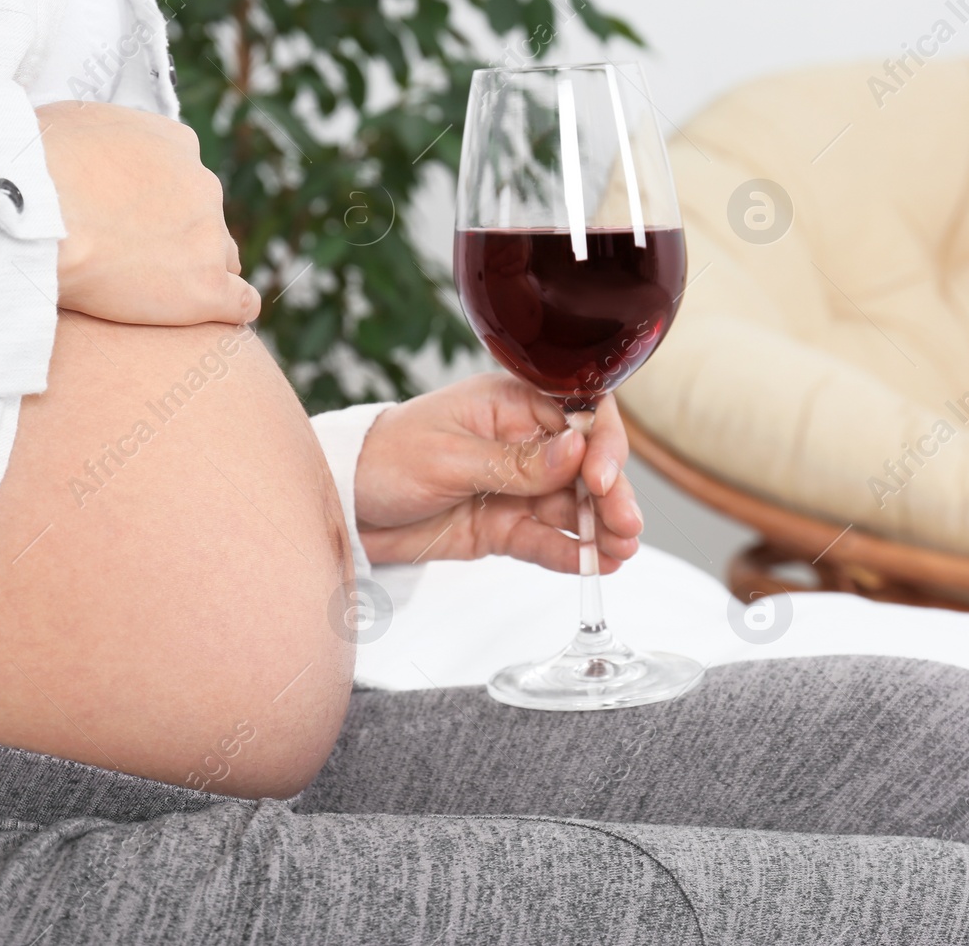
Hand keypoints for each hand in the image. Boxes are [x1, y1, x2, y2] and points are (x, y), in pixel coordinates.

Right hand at [37, 101, 259, 325]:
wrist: (34, 212)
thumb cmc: (33, 166)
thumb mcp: (72, 124)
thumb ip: (101, 140)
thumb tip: (87, 152)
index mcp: (177, 144)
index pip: (186, 182)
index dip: (160, 209)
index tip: (131, 225)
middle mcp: (204, 186)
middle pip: (205, 222)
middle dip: (178, 242)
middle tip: (134, 263)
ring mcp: (209, 237)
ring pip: (221, 262)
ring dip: (195, 275)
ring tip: (156, 295)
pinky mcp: (207, 285)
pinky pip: (241, 302)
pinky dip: (230, 310)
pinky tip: (211, 319)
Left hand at [354, 374, 643, 572]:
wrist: (343, 504)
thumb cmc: (384, 459)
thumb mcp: (447, 458)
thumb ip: (515, 462)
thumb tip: (577, 450)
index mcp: (510, 404)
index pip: (579, 415)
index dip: (601, 445)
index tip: (602, 478)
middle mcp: (523, 443)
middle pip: (586, 466)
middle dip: (611, 496)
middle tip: (625, 527)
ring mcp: (517, 487)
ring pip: (573, 507)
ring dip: (600, 529)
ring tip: (621, 551)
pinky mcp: (505, 526)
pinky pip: (546, 539)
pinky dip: (572, 552)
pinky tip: (596, 565)